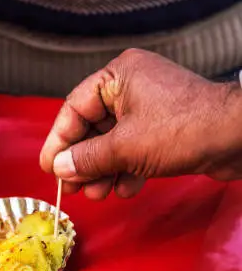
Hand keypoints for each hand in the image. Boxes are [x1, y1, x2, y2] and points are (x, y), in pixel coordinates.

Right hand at [40, 49, 241, 199]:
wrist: (238, 137)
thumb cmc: (183, 129)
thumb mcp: (126, 146)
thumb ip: (88, 158)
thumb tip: (60, 168)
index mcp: (118, 76)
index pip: (75, 107)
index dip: (59, 140)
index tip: (48, 167)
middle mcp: (131, 87)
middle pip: (93, 127)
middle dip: (84, 161)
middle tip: (72, 187)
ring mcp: (149, 108)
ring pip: (114, 141)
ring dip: (104, 170)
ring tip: (97, 194)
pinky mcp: (164, 128)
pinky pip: (135, 148)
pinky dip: (127, 169)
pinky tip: (124, 189)